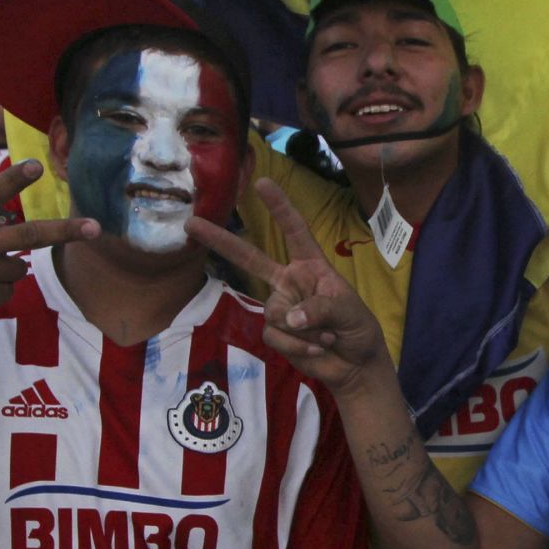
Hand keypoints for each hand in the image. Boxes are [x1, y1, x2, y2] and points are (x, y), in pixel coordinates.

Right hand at [185, 179, 392, 393]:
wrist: (355, 365)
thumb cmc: (357, 328)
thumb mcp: (349, 311)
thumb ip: (321, 308)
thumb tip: (290, 316)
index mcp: (311, 266)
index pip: (295, 232)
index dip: (280, 208)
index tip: (262, 183)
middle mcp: (290, 282)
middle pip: (250, 258)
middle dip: (221, 241)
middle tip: (191, 223)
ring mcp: (279, 306)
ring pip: (274, 312)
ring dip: (304, 330)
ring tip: (327, 336)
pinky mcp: (274, 332)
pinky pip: (275, 335)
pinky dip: (298, 346)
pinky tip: (317, 349)